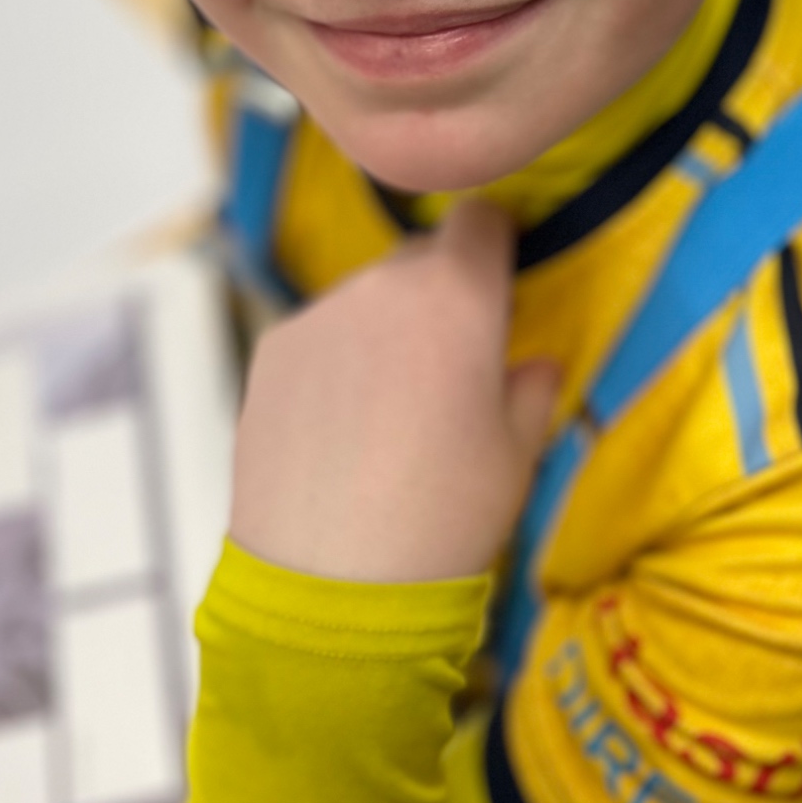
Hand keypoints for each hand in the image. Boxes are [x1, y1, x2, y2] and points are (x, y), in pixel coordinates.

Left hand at [229, 201, 561, 582]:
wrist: (330, 583)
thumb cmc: (446, 517)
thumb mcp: (518, 456)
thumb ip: (531, 390)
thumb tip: (531, 364)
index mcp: (456, 295)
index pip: (480, 219)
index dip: (493, 245)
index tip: (496, 286)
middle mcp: (381, 284)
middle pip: (420, 260)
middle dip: (439, 296)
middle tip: (446, 374)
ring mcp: (317, 313)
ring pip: (366, 299)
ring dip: (383, 331)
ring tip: (386, 418)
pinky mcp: (270, 349)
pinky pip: (319, 335)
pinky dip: (334, 363)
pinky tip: (337, 433)